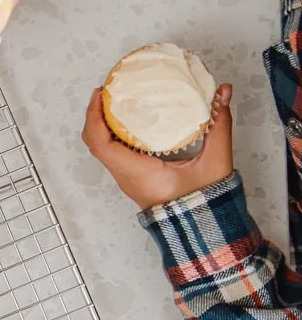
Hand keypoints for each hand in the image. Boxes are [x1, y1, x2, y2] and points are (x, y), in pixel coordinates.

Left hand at [82, 84, 233, 210]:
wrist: (202, 229)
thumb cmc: (205, 201)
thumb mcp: (215, 161)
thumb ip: (219, 124)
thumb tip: (223, 92)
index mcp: (138, 172)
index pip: (101, 144)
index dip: (95, 116)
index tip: (100, 94)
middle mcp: (126, 176)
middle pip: (95, 143)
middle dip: (95, 114)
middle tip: (107, 91)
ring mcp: (127, 179)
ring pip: (102, 149)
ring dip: (102, 124)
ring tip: (115, 100)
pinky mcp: (133, 179)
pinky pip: (113, 154)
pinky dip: (113, 134)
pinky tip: (127, 119)